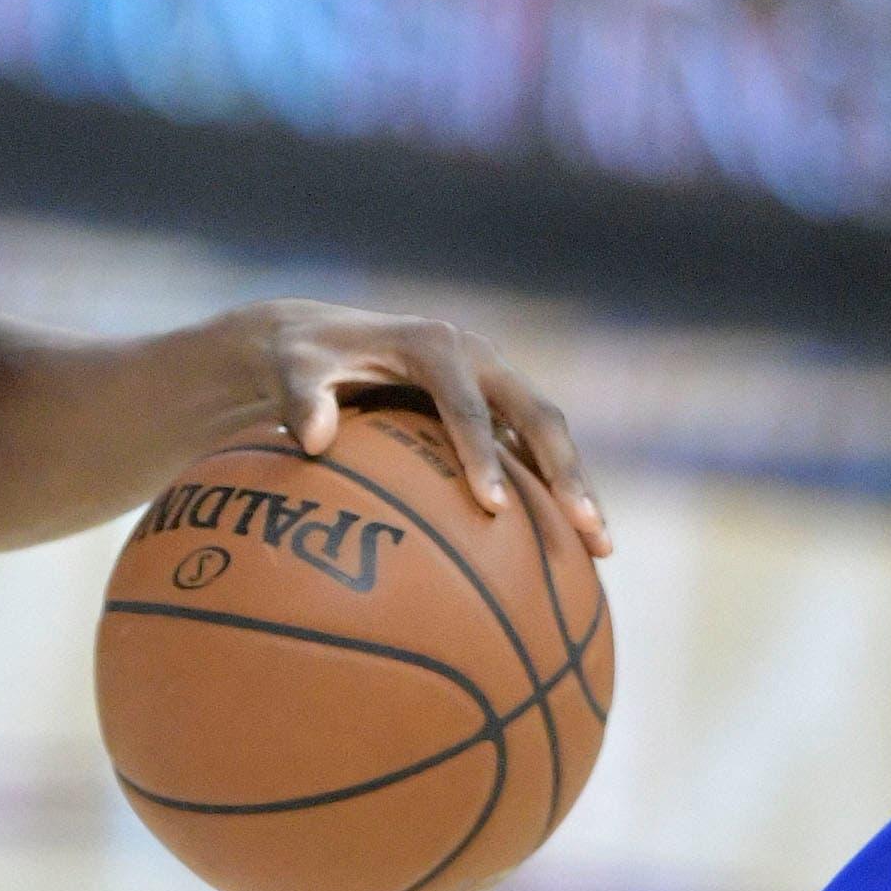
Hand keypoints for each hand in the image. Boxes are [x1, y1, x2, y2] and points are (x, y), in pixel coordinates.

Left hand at [232, 299, 612, 558]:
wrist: (319, 340)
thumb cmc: (302, 360)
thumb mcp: (291, 371)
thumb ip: (300, 399)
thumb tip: (312, 439)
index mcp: (435, 346)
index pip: (465, 406)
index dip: (482, 455)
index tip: (492, 507)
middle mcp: (477, 358)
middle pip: (536, 416)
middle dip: (565, 472)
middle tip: (584, 530)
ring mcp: (493, 382)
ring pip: (549, 435)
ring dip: (576, 486)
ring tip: (599, 550)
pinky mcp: (496, 407)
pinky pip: (533, 450)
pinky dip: (553, 491)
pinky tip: (568, 549)